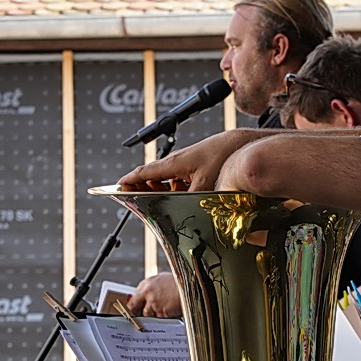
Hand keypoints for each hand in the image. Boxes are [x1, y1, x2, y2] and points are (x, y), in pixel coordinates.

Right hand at [118, 130, 264, 191]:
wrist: (243, 145)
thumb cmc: (224, 157)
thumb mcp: (204, 186)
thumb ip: (189, 200)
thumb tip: (182, 214)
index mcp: (174, 164)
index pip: (144, 173)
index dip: (128, 181)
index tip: (117, 188)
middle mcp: (179, 162)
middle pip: (153, 176)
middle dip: (143, 188)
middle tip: (136, 199)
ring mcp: (189, 163)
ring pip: (168, 179)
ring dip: (162, 189)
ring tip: (159, 200)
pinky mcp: (199, 166)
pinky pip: (181, 179)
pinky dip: (177, 188)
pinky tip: (184, 196)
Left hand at [130, 274, 183, 318]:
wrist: (191, 287)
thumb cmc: (180, 282)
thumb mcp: (162, 279)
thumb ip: (151, 288)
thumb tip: (144, 297)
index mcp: (147, 284)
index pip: (133, 299)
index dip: (133, 306)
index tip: (134, 310)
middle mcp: (147, 293)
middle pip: (135, 308)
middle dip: (137, 312)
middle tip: (139, 316)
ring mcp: (154, 304)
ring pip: (148, 315)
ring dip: (153, 315)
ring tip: (164, 310)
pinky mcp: (162, 312)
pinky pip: (159, 319)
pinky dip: (164, 318)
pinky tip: (170, 312)